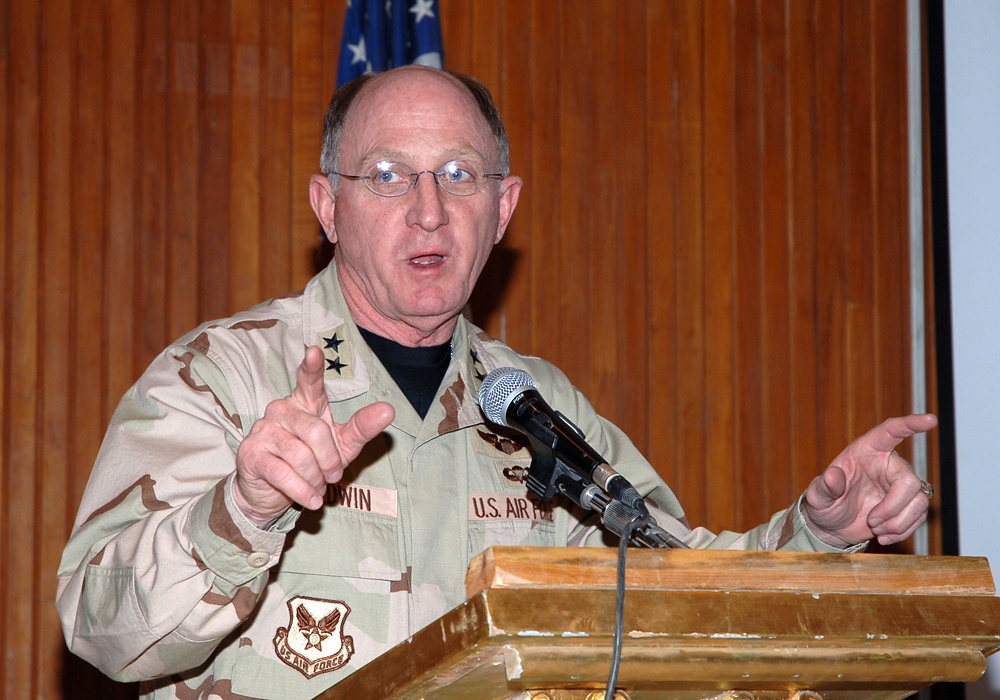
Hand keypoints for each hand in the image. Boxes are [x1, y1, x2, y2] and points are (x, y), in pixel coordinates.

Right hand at [233, 346, 394, 526]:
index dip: (312, 367)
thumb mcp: (342, 445)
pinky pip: (283, 473)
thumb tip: (389, 410)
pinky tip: (310, 499)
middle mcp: (281, 410)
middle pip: (316, 432)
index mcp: (304, 402)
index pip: (308, 381)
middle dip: (330, 461)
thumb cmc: (312, 462)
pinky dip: (302, 490)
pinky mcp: (251, 453)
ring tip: (318, 487)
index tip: (314, 351)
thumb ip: (362, 427)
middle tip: (333, 476)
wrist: (273, 492)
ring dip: (316, 478)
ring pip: (300, 455)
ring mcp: (263, 430)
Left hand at [802, 414, 937, 547]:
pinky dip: (902, 531)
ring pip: (920, 502)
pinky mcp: (907, 505)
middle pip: (910, 482)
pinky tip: (883, 536)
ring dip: (898, 522)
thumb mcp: (817, 497)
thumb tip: (834, 475)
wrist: (831, 527)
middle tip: (872, 521)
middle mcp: (887, 465)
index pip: (891, 431)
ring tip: (875, 528)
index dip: (911, 424)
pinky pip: (919, 517)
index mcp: (867, 451)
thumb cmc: (824, 505)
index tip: (930, 419)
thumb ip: (824, 486)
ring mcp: (899, 485)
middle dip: (893, 507)